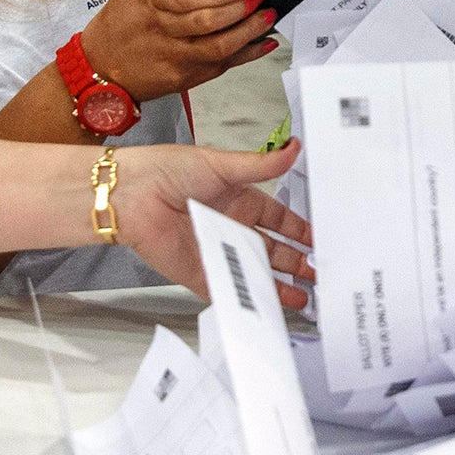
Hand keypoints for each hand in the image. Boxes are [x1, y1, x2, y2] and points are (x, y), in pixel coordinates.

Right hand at [81, 0, 277, 101]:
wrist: (98, 70)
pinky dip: (247, 54)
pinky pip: (222, 67)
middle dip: (242, 7)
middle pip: (208, 22)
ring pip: (219, 47)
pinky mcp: (184, 79)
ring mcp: (174, 58)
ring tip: (267, 15)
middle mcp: (162, 30)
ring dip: (249, 31)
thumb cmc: (118, 26)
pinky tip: (264, 42)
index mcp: (148, 1)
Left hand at [115, 141, 315, 305]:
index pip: (280, 220)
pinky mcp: (202, 273)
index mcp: (241, 201)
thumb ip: (263, 165)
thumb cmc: (171, 170)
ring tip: (305, 296)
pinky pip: (230, 290)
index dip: (300, 231)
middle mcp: (232, 227)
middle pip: (273, 250)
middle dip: (297, 262)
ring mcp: (219, 252)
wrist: (134, 195)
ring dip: (280, 285)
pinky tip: (271, 306)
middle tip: (319, 273)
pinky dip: (250, 299)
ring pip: (256, 273)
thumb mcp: (224, 164)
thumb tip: (294, 147)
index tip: (320, 240)